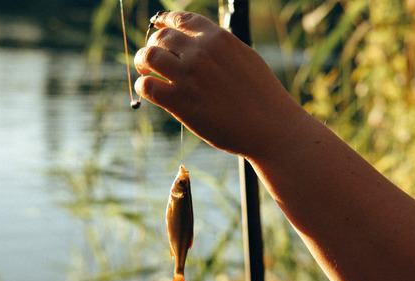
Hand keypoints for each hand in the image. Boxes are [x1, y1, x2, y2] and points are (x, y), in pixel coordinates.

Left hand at [134, 11, 306, 159]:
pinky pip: (147, 86)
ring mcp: (189, 76)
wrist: (272, 127)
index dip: (164, 22)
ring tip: (146, 72)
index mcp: (218, 38)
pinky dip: (143, 87)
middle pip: (160, 38)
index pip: (181, 19)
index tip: (158, 27)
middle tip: (151, 60)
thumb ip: (220, 49)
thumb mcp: (245, 59)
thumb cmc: (263, 98)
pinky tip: (150, 93)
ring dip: (142, 63)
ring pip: (148, 57)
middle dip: (153, 46)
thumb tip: (200, 43)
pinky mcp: (180, 102)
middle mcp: (201, 52)